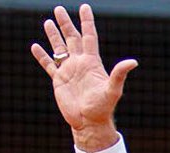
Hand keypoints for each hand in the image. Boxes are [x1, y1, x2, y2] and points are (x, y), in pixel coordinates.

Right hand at [31, 5, 137, 149]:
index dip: (87, 22)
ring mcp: (68, 71)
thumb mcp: (113, 90)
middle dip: (66, 23)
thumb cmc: (103, 108)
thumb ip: (120, 74)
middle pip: (72, 38)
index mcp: (92, 62)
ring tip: (48, 22)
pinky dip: (42, 56)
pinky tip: (35, 47)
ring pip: (59, 49)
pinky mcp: (59, 81)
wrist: (89, 123)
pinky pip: (49, 65)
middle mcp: (79, 63)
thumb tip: (133, 62)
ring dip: (54, 36)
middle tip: (59, 9)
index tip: (84, 7)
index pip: (89, 36)